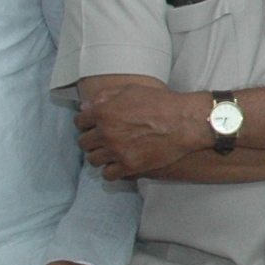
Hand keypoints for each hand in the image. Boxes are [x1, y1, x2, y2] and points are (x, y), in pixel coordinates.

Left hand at [74, 84, 210, 178]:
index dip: (86, 122)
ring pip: (93, 160)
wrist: (185, 122)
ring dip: (99, 155)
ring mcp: (116, 152)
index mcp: (104, 112)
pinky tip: (118, 164)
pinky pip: (107, 174)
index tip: (93, 124)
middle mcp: (106, 133)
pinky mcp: (129, 166)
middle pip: (83, 142)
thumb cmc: (161, 102)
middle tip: (103, 138)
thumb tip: (87, 105)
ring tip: (109, 152)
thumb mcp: (132, 90)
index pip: (79, 121)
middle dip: (91, 139)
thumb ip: (106, 95)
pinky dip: (111, 170)